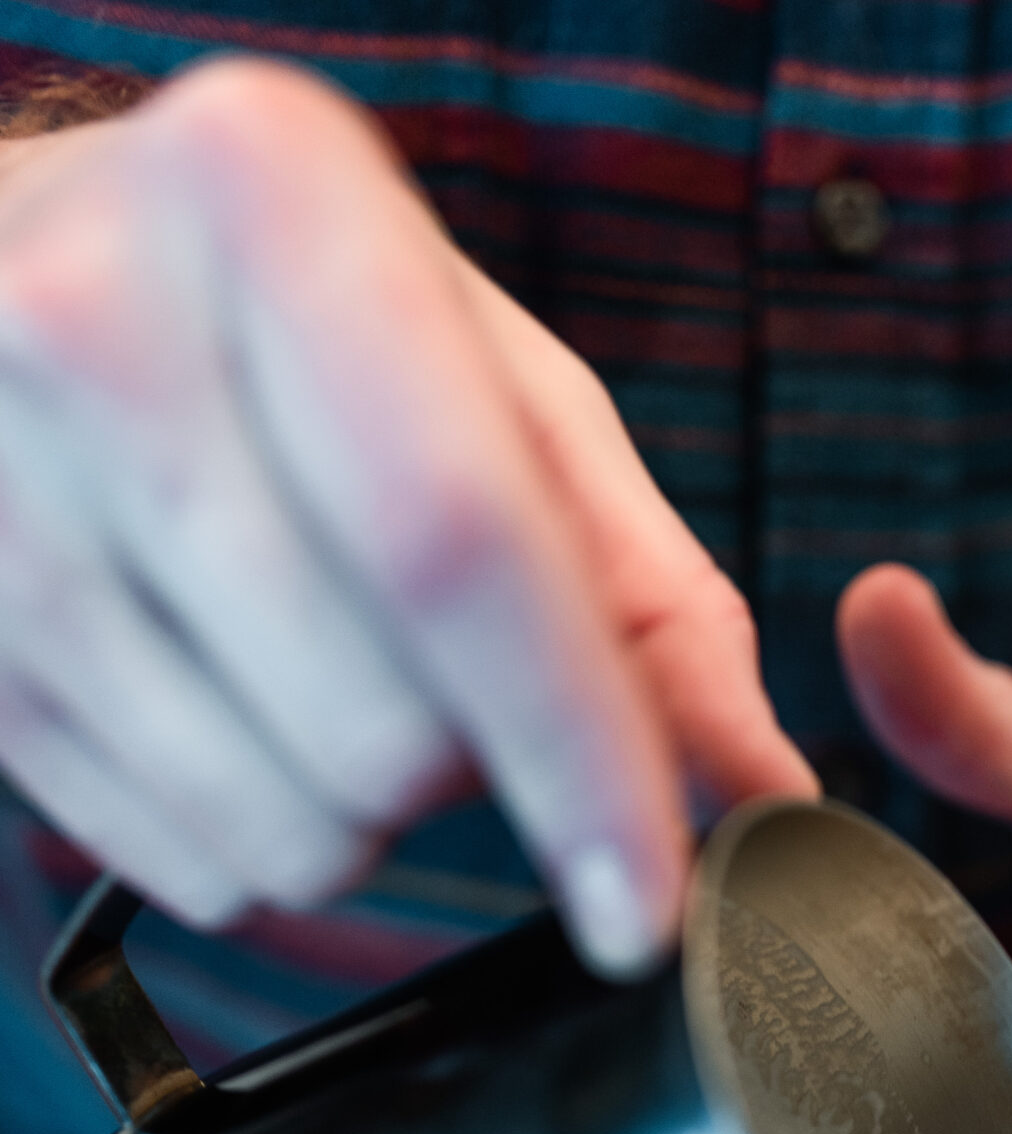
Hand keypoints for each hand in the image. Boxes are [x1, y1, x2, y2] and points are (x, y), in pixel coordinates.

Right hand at [0, 60, 812, 970]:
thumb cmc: (286, 321)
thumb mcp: (487, 383)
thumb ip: (645, 588)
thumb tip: (766, 787)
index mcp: (272, 206)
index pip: (456, 548)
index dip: (577, 756)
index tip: (651, 901)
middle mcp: (99, 333)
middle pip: (381, 727)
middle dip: (470, 769)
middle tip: (442, 673)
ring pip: (286, 828)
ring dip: (365, 815)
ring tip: (328, 674)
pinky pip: (185, 869)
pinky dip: (258, 838)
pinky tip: (230, 707)